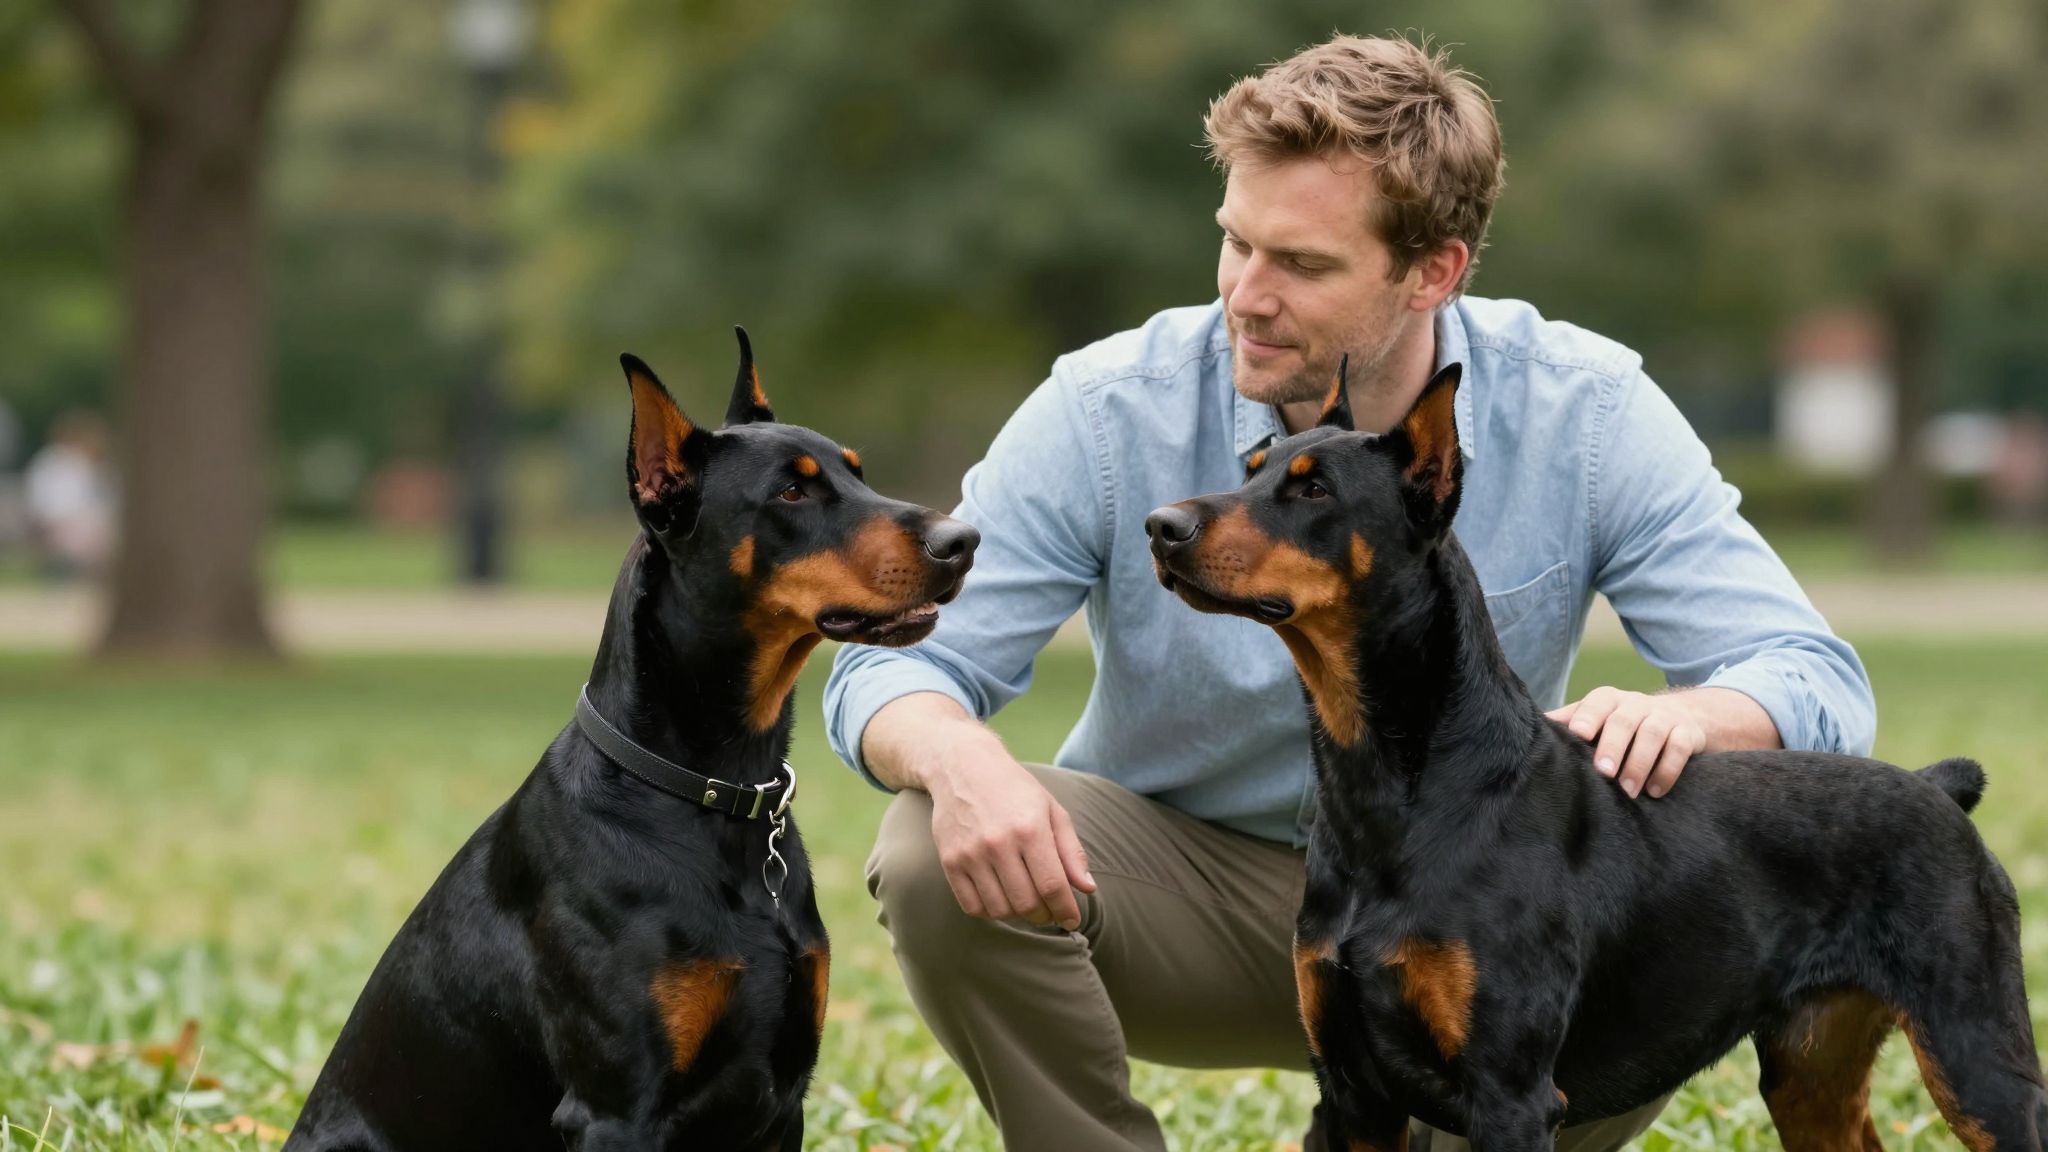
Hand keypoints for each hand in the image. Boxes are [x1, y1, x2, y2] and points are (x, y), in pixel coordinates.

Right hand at [924, 742, 1096, 929]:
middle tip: (1049, 911)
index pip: (1052, 885)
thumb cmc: (1015, 790)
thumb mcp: (1051, 810)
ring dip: (1017, 915)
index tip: (1072, 920)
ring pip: (1000, 909)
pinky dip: (990, 912)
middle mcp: (998, 842)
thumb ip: (1071, 851)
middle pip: (1026, 903)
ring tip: (1025, 902)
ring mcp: (971, 853)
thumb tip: (1088, 889)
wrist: (963, 767)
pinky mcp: (950, 861)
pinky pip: (971, 906)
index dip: (1066, 910)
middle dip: (1044, 915)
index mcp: (1030, 828)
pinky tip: (1000, 898)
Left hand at [1547, 687, 1705, 799]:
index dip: (1588, 716)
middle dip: (1613, 745)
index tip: (1578, 734)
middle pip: (1624, 720)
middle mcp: (1636, 703)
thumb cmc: (1622, 724)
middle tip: (1604, 772)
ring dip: (1639, 763)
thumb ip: (1568, 723)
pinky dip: (1667, 770)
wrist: (1682, 716)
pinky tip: (1655, 791)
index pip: (1596, 703)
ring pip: (1653, 734)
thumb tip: (1524, 736)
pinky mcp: (1688, 733)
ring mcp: (1664, 716)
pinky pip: (1679, 748)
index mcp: (1608, 700)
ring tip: (1628, 791)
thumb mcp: (1597, 719)